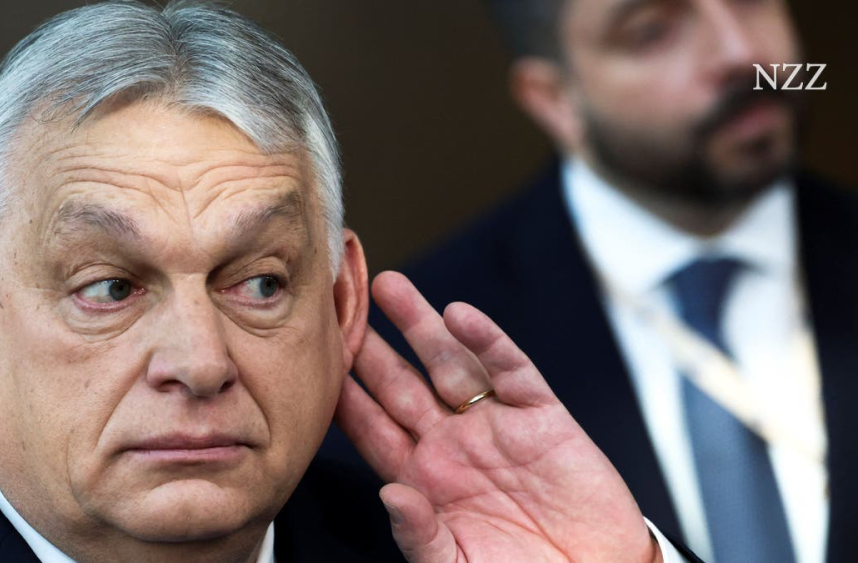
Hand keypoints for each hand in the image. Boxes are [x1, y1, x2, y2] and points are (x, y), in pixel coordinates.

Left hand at [336, 272, 660, 562]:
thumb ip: (420, 535)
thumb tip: (390, 495)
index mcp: (424, 479)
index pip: (372, 428)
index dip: (345, 394)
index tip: (314, 360)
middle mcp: (453, 444)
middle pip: (401, 383)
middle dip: (371, 345)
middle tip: (340, 302)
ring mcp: (496, 426)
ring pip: (449, 364)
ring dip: (420, 325)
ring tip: (390, 287)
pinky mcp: (543, 418)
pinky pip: (510, 370)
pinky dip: (487, 342)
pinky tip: (460, 316)